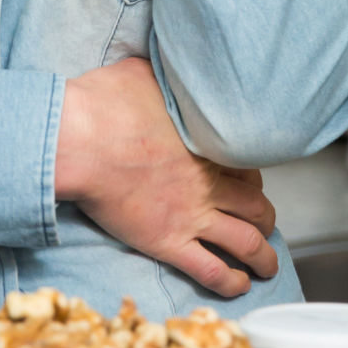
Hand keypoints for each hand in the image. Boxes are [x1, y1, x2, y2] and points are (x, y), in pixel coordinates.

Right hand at [54, 56, 277, 298]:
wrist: (79, 140)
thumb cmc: (104, 103)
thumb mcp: (142, 72)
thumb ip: (162, 75)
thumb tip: (165, 61)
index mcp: (207, 144)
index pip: (249, 166)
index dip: (253, 179)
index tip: (248, 183)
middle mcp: (208, 182)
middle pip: (256, 206)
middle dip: (265, 219)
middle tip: (264, 225)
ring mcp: (191, 215)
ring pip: (246, 242)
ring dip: (263, 257)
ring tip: (267, 266)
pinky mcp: (168, 242)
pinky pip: (210, 270)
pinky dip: (230, 282)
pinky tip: (239, 287)